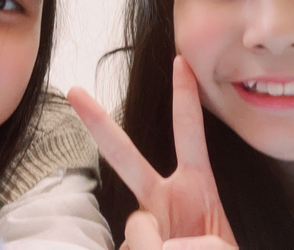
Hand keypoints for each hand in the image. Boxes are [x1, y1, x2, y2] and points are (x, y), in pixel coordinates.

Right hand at [68, 56, 236, 249]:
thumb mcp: (220, 247)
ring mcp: (146, 225)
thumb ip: (191, 239)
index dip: (185, 98)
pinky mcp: (131, 245)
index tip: (181, 62)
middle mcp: (164, 200)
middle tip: (74, 91)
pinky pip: (130, 248)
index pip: (190, 134)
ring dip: (155, 248)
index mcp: (196, 188)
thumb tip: (143, 236)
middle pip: (127, 158)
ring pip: (135, 230)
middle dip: (101, 125)